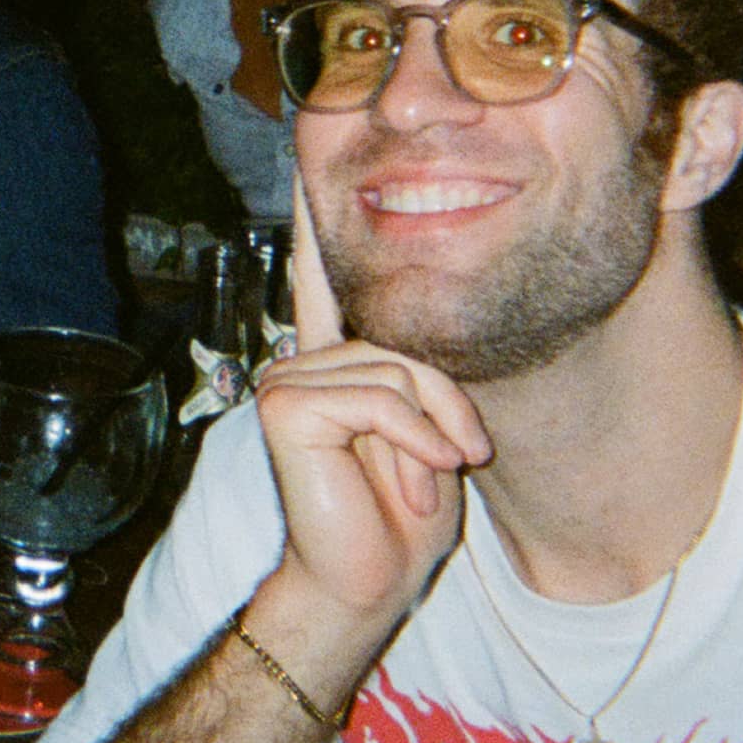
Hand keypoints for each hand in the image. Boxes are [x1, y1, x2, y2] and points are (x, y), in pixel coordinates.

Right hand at [254, 195, 488, 637]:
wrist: (365, 584)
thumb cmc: (399, 518)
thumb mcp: (427, 432)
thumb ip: (416, 379)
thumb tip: (426, 336)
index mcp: (331, 364)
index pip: (318, 281)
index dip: (312, 225)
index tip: (307, 158)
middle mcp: (302, 361)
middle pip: (400, 342)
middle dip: (445, 403)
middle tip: (457, 460)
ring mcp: (286, 378)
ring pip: (396, 369)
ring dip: (434, 430)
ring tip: (432, 477)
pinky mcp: (285, 404)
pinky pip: (379, 398)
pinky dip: (415, 440)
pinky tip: (421, 477)